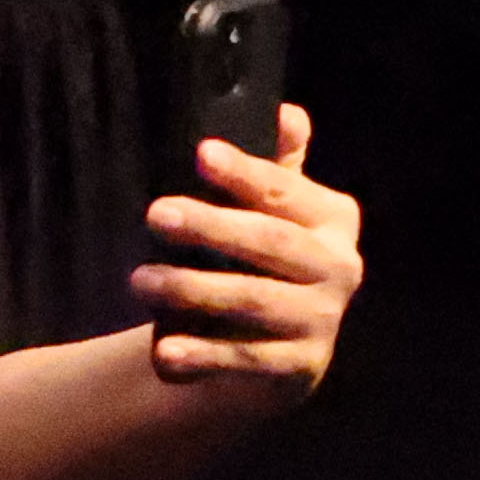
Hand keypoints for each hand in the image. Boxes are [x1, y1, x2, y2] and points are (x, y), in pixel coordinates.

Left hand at [131, 104, 362, 397]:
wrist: (277, 349)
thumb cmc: (263, 257)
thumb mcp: (271, 208)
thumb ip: (275, 163)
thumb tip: (285, 112)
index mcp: (332, 219)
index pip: (285, 191)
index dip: (245, 173)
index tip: (201, 154)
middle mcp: (339, 268)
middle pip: (269, 242)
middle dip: (211, 226)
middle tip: (155, 214)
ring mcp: (322, 321)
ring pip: (253, 300)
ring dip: (194, 290)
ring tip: (140, 279)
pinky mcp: (299, 367)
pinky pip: (246, 358)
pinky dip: (203, 356)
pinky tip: (163, 351)